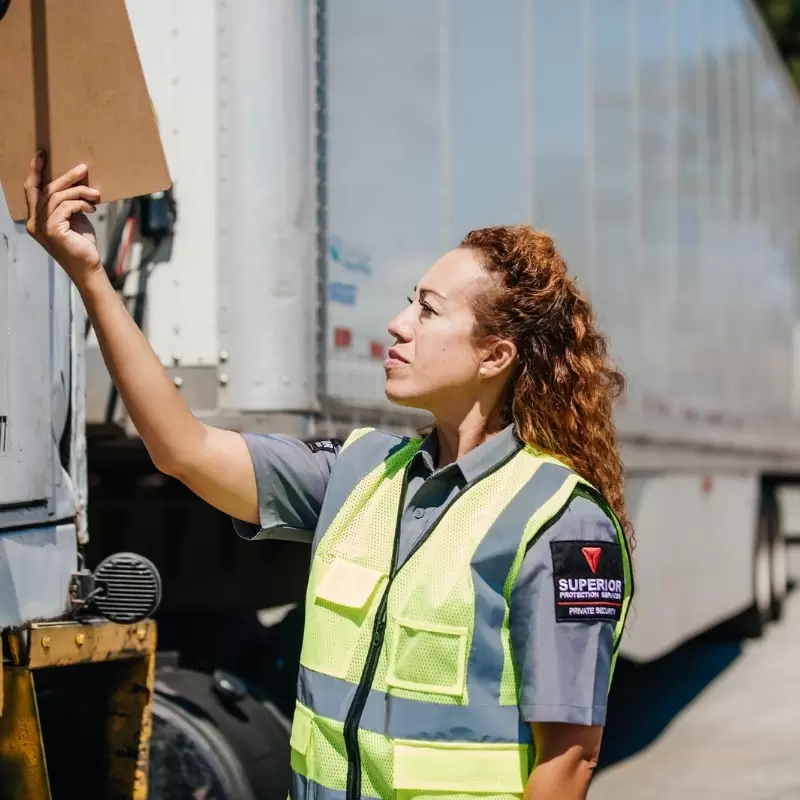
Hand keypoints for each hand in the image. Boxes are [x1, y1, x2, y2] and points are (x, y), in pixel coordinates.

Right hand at [24, 151, 102, 285]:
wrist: (88, 267)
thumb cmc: (82, 244)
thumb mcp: (73, 219)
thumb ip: (68, 204)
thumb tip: (77, 183)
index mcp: (36, 218)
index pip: (32, 190)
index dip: (35, 171)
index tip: (42, 155)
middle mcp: (35, 222)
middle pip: (46, 190)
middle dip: (65, 177)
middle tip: (82, 168)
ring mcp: (42, 227)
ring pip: (58, 196)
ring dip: (79, 191)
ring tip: (95, 194)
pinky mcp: (53, 230)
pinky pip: (66, 206)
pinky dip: (81, 204)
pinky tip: (92, 208)